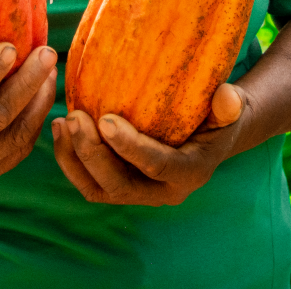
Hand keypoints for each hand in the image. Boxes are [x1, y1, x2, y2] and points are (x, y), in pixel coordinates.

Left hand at [51, 83, 246, 205]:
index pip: (157, 166)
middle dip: (92, 153)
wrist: (212, 133)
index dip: (130, 147)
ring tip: (62, 121)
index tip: (106, 119)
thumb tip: (226, 97)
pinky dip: (69, 160)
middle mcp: (161, 192)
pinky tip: (59, 127)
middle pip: (119, 184)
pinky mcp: (120, 186)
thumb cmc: (220, 115)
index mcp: (189, 174)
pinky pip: (89, 182)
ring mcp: (138, 192)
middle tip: (74, 117)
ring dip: (74, 158)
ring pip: (98, 188)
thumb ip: (230, 105)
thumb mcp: (231, 110)